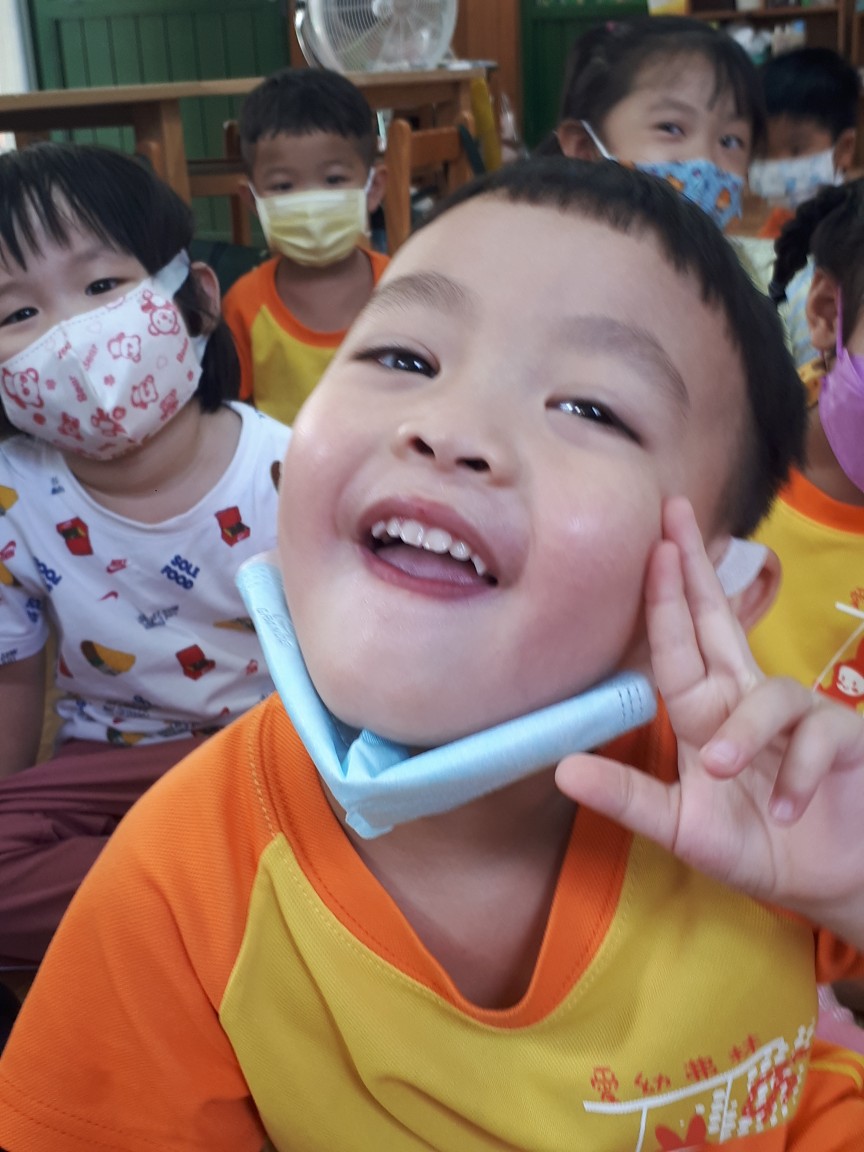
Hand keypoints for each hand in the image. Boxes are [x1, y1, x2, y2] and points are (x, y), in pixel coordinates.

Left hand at [555, 497, 863, 947]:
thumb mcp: (681, 828)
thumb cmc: (755, 845)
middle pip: (719, 621)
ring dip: (742, 734)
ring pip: (767, 696)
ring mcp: (796, 714)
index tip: (652, 543)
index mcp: (703, 713)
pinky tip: (788, 811)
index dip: (665, 596)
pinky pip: (815, 739)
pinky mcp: (840, 737)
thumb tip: (562, 770)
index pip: (677, 645)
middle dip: (697, 567)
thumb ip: (629, 799)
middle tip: (675, 510)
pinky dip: (797, 779)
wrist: (826, 878)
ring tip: (721, 771)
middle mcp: (745, 700)